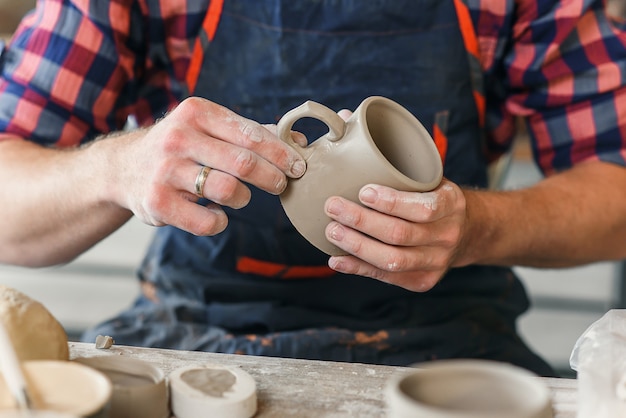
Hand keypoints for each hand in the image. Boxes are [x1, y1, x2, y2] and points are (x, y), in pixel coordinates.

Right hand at [103, 97, 306, 235]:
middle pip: (243, 163)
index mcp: (196, 112)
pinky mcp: (157, 203)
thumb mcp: (209, 128)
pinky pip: (207, 221)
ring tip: (240, 196)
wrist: (123, 168)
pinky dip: (220, 222)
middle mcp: (178, 138)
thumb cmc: (181, 147)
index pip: (250, 135)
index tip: (298, 167)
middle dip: (272, 177)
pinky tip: (217, 215)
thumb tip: (300, 142)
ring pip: (228, 191)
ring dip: (243, 198)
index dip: (281, 153)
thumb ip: (252, 133)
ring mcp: (165, 171)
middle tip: (281, 185)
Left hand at [323, 179, 466, 291]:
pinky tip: (337, 259)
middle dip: (362, 221)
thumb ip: (400, 171)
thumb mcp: (431, 180)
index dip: (391, 202)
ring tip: (332, 231)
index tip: (363, 192)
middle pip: (400, 234)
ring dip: (357, 246)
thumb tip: (350, 144)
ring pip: (392, 260)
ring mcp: (436, 262)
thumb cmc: (434, 198)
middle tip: (333, 207)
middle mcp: (447, 236)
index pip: (423, 208)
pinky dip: (358, 268)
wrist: (466, 233)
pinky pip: (386, 277)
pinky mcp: (422, 281)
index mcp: (452, 204)